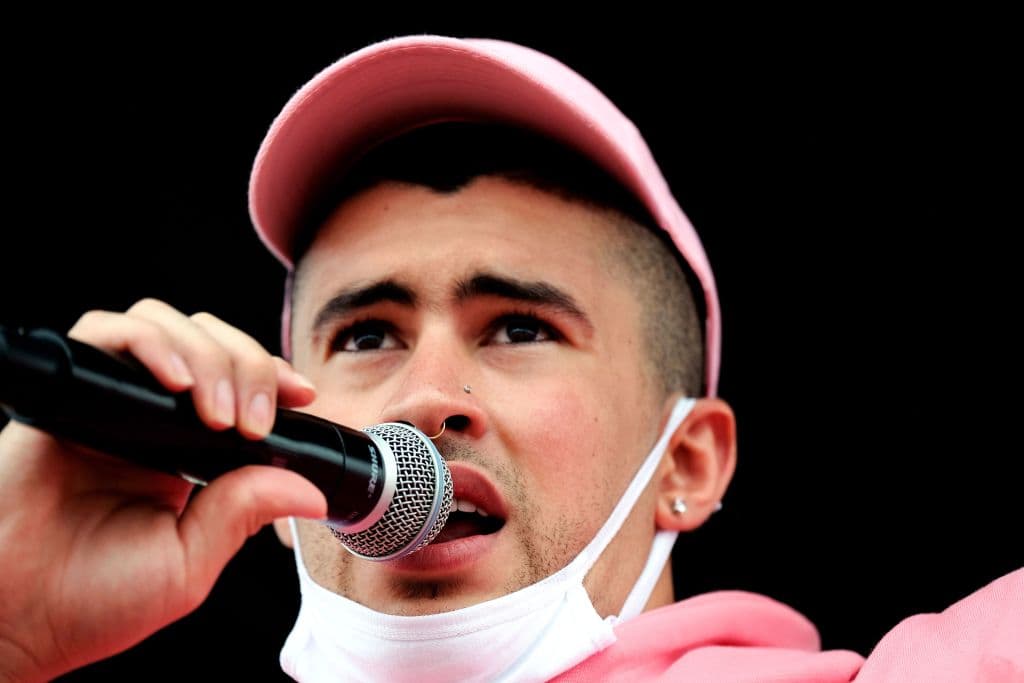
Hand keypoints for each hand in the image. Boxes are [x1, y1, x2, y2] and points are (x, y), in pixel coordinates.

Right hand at [0, 299, 326, 681]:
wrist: (12, 621)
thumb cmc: (90, 601)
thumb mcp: (188, 562)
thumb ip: (242, 514)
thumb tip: (310, 490)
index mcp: (181, 450)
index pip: (235, 381)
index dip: (271, 376)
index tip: (302, 394)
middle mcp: (146, 417)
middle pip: (208, 340)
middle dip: (248, 365)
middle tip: (254, 420)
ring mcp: (106, 402)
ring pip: (164, 324)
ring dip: (206, 354)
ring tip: (218, 413)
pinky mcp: (65, 395)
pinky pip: (104, 334)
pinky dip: (149, 344)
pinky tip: (177, 384)